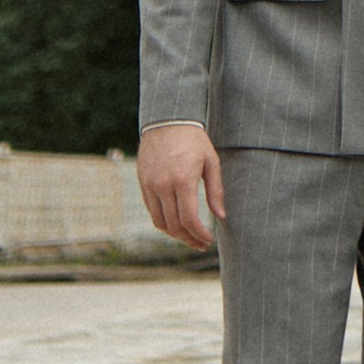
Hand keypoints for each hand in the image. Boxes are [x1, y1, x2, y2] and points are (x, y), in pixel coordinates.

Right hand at [138, 122, 225, 252]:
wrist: (167, 120)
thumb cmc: (194, 140)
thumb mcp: (211, 162)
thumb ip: (215, 191)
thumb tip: (221, 216)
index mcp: (183, 180)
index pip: (189, 219)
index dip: (199, 235)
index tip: (208, 240)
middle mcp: (163, 185)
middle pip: (174, 225)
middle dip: (189, 239)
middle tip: (201, 244)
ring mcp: (150, 185)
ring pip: (160, 221)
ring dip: (175, 234)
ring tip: (189, 237)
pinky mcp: (143, 183)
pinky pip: (151, 210)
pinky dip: (163, 222)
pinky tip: (176, 223)